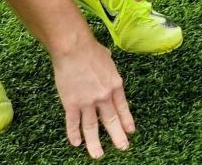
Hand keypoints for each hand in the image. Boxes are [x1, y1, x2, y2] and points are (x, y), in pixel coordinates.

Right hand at [53, 39, 133, 158]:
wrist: (74, 49)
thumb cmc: (91, 50)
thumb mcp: (108, 60)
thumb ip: (109, 70)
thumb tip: (108, 66)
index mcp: (115, 85)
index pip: (123, 108)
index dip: (126, 121)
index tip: (130, 131)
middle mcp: (104, 96)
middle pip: (111, 121)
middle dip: (117, 136)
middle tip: (122, 148)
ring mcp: (87, 102)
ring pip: (92, 128)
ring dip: (95, 143)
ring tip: (98, 155)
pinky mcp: (71, 103)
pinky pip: (73, 123)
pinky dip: (74, 134)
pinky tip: (76, 143)